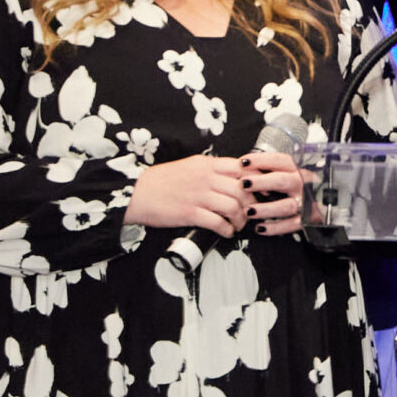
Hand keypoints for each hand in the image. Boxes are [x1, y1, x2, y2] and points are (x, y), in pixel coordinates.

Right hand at [129, 153, 254, 236]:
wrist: (136, 193)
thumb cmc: (160, 181)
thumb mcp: (189, 166)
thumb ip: (210, 170)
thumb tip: (231, 177)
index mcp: (206, 164)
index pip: (242, 167)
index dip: (256, 179)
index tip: (261, 189)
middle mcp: (205, 177)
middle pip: (243, 189)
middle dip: (252, 203)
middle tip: (251, 212)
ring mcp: (198, 195)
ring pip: (234, 206)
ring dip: (241, 219)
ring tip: (238, 225)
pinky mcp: (190, 213)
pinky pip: (218, 222)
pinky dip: (227, 230)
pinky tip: (226, 232)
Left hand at [241, 152, 308, 237]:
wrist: (336, 201)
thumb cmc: (311, 185)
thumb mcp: (298, 172)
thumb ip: (278, 170)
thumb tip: (250, 168)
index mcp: (300, 169)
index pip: (280, 161)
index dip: (261, 160)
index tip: (243, 162)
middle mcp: (304, 184)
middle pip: (282, 181)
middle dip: (261, 182)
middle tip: (244, 184)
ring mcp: (307, 202)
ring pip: (285, 206)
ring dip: (265, 209)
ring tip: (249, 211)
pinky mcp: (309, 220)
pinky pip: (291, 225)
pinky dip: (275, 228)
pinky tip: (261, 227)